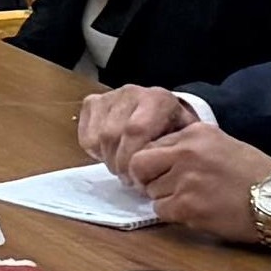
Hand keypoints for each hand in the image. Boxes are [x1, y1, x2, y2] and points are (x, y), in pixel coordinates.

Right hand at [75, 84, 194, 168]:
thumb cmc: (175, 132)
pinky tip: (112, 153)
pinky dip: (96, 151)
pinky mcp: (92, 102)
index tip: (138, 177)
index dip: (132, 158)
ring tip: (122, 167)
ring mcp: (109, 96)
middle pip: (112, 134)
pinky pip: (86, 136)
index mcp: (158, 100)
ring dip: (108, 159)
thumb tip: (161, 167)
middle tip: (129, 177)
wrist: (164, 114)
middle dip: (119, 163)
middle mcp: (131, 92)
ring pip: (98, 137)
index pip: (135, 130)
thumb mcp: (184, 141)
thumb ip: (174, 150)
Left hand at [117, 120, 270, 245]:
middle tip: (163, 187)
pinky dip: (174, 214)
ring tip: (194, 199)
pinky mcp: (187, 205)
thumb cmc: (257, 176)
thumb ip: (190, 146)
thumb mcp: (222, 145)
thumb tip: (157, 156)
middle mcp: (187, 152)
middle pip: (140, 164)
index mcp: (195, 133)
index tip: (162, 171)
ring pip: (150, 190)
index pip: (151, 143)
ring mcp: (186, 179)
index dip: (155, 161)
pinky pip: (160, 210)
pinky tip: (197, 211)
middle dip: (147, 178)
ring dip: (166, 198)